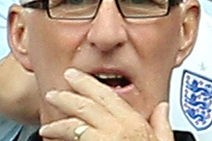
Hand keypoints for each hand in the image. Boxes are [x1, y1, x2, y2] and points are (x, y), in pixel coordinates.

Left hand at [37, 69, 173, 140]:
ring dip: (58, 120)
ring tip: (48, 119)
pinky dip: (58, 134)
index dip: (88, 84)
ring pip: (75, 122)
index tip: (75, 77)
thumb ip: (160, 124)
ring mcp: (103, 138)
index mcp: (134, 121)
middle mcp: (117, 127)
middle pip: (87, 105)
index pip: (107, 95)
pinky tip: (50, 135)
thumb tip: (162, 108)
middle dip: (67, 96)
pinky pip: (70, 138)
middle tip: (54, 93)